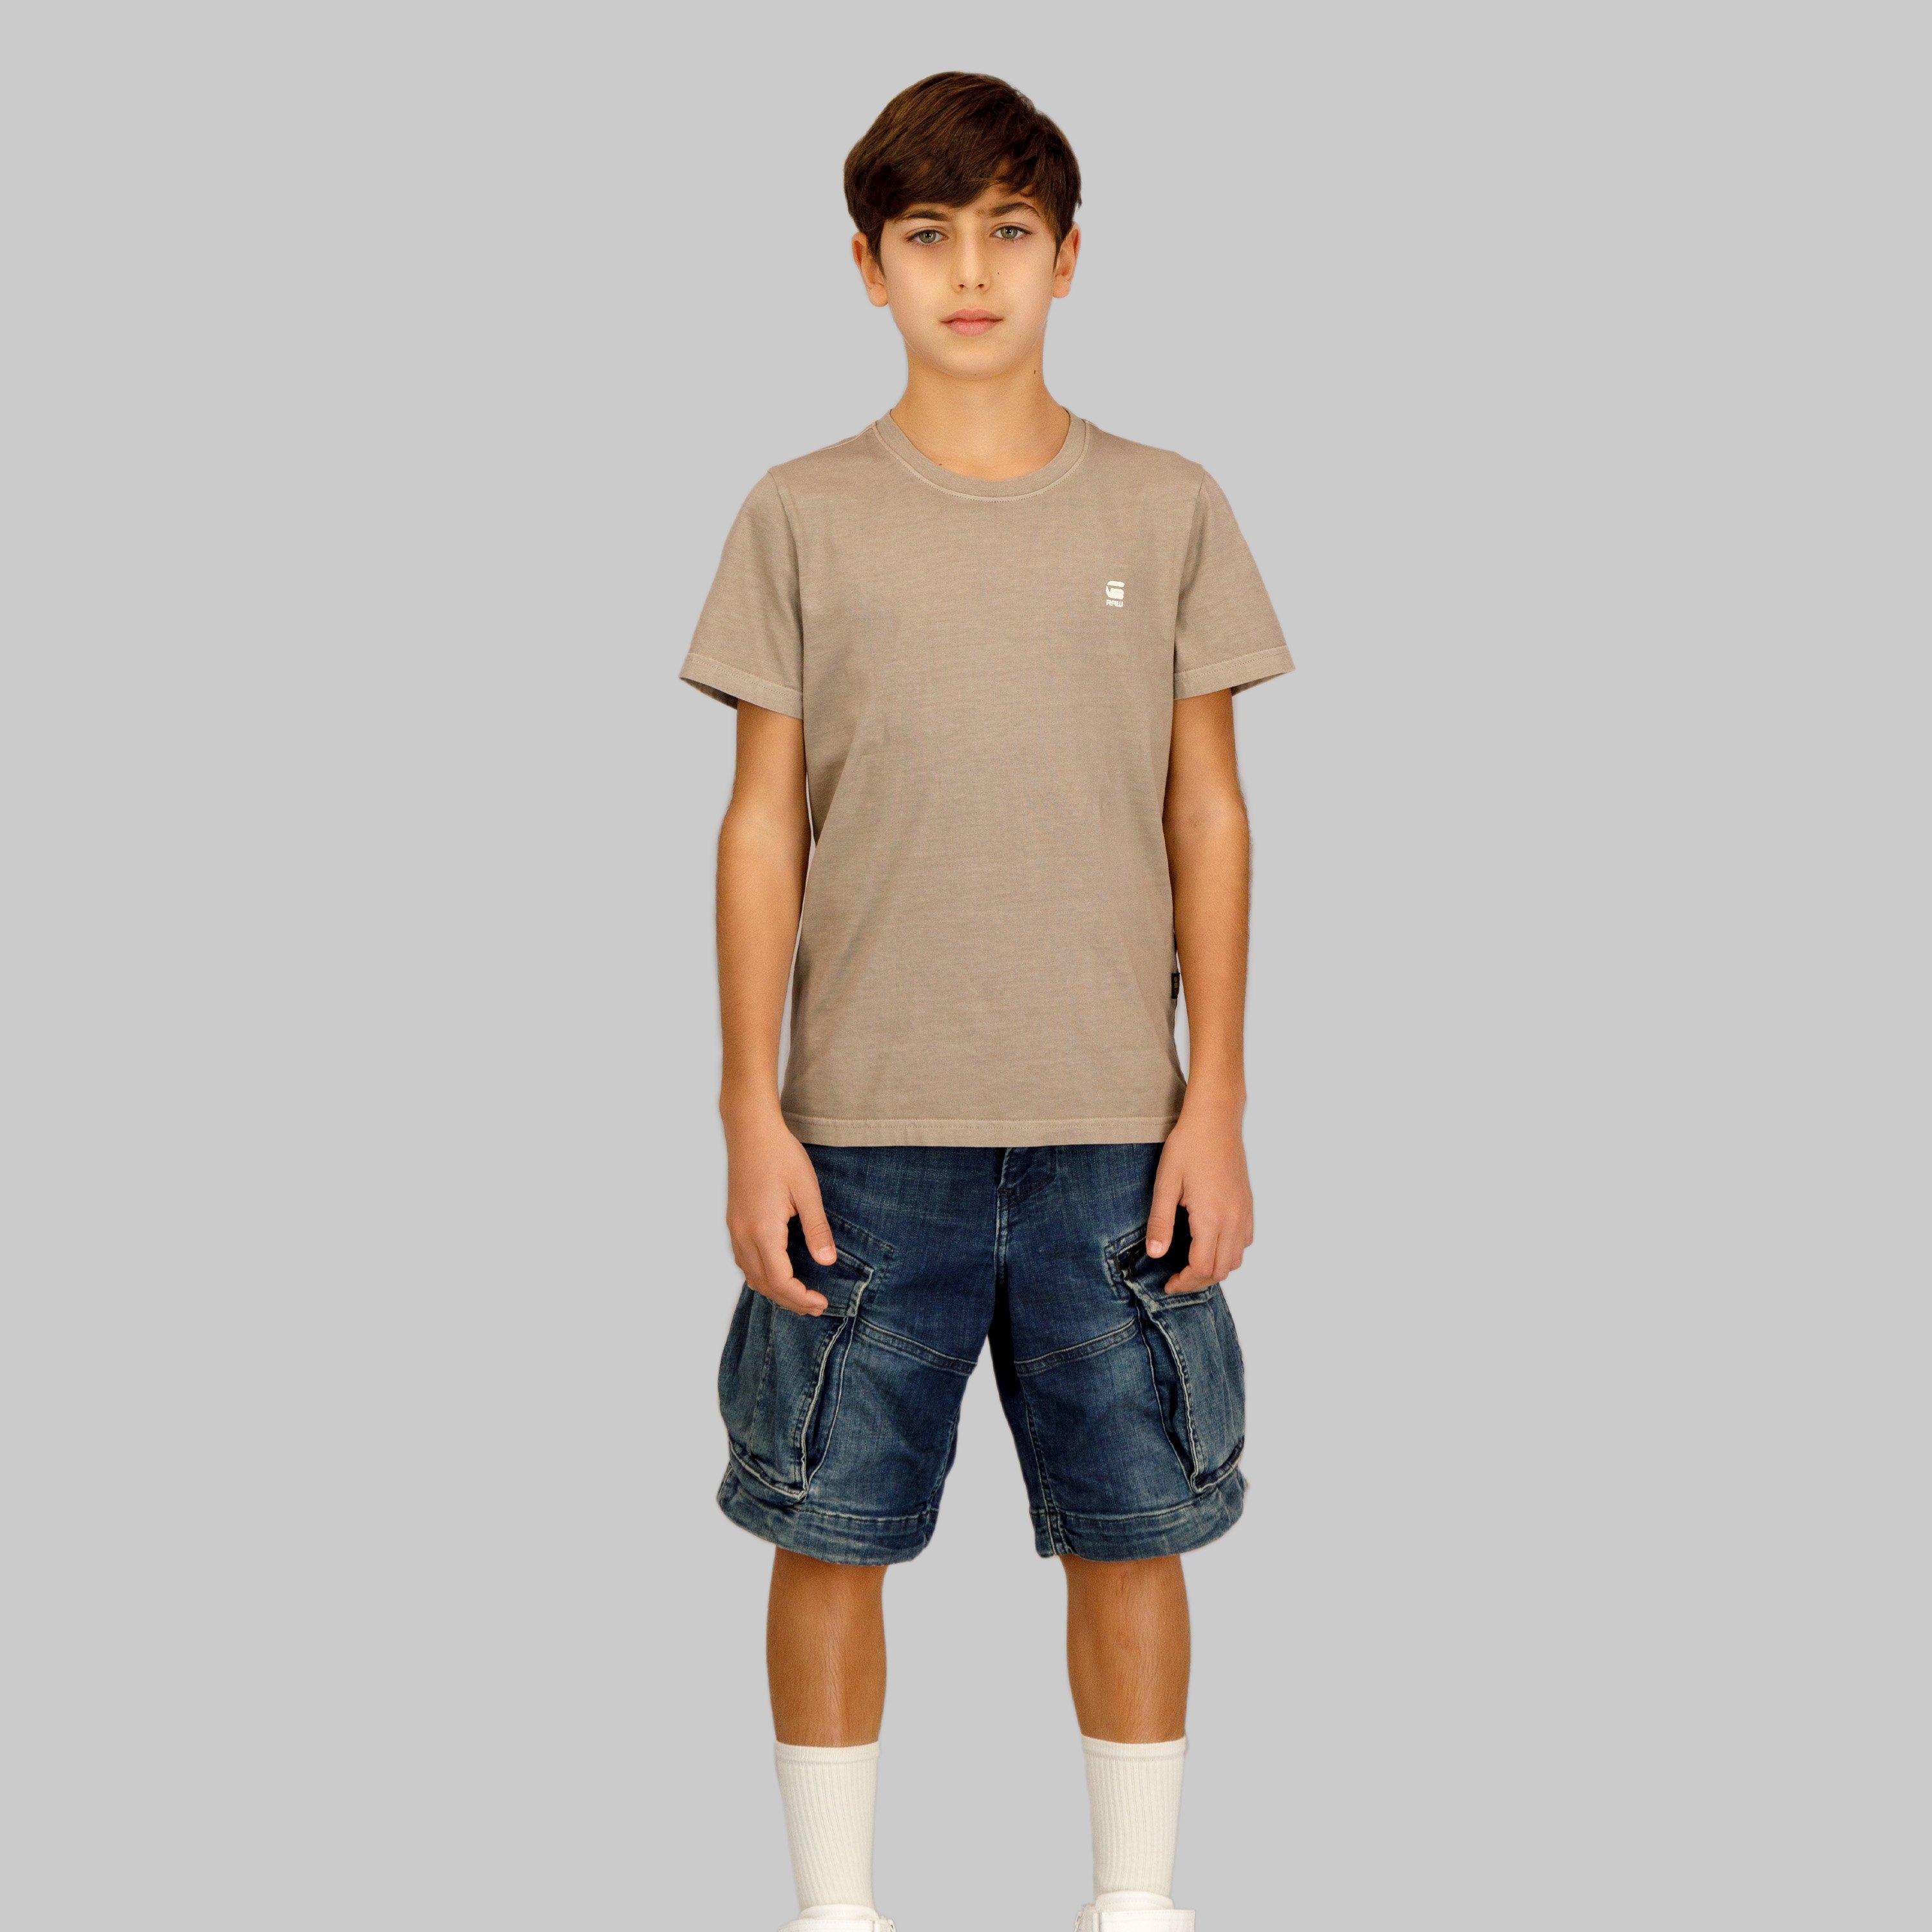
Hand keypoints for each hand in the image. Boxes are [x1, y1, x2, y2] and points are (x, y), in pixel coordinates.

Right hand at [723, 1103, 838, 1315]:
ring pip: (750, 1274)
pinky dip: (762, 1275)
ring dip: (774, 1290)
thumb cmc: (781, 1155)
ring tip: (800, 1294)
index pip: (779, 1280)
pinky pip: (744, 1260)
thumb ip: (816, 1229)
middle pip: (763, 1284)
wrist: (751, 1131)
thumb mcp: (807, 1191)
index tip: (821, 1303)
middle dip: (789, 1300)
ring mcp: (735, 1228)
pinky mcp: (734, 1221)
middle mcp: (743, 1234)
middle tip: (816, 1306)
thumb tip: (827, 1262)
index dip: (800, 1298)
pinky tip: (779, 1271)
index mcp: (763, 1230)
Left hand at [1146, 1099, 1253, 1292]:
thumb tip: (1155, 1255)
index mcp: (1211, 1217)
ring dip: (1215, 1268)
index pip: (1202, 1267)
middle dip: (1198, 1280)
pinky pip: (1245, 1241)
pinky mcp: (1248, 1204)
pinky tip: (1210, 1242)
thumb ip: (1161, 1222)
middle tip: (1176, 1277)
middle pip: (1221, 1270)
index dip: (1184, 1282)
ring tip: (1191, 1263)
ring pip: (1236, 1259)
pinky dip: (1229, 1252)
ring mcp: (1244, 1212)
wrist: (1216, 1119)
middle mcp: (1233, 1219)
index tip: (1167, 1282)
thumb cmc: (1188, 1146)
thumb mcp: (1166, 1183)